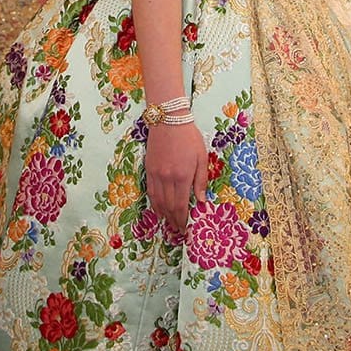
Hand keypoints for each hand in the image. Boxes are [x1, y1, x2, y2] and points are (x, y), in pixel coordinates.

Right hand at [145, 119, 208, 234]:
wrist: (168, 120)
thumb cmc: (189, 137)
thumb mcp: (201, 157)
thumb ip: (200, 180)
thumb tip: (201, 201)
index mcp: (182, 177)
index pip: (181, 205)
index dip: (182, 219)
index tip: (184, 229)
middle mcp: (167, 178)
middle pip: (169, 206)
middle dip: (173, 220)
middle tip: (177, 229)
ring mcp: (156, 174)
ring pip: (158, 201)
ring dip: (163, 214)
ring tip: (168, 222)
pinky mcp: (149, 169)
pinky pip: (150, 191)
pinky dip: (154, 203)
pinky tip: (158, 208)